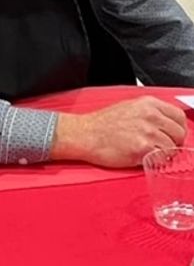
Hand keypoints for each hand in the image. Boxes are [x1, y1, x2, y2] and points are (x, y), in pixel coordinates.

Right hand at [51, 96, 186, 167]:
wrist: (85, 134)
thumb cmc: (102, 124)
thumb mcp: (129, 107)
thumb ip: (150, 113)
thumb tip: (165, 125)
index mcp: (148, 103)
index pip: (178, 116)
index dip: (178, 129)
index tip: (174, 136)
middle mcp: (150, 115)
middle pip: (179, 132)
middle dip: (174, 143)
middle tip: (164, 149)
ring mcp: (147, 131)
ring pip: (172, 147)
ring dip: (164, 154)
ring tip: (150, 154)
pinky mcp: (141, 147)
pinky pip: (160, 158)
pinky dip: (155, 161)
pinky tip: (144, 158)